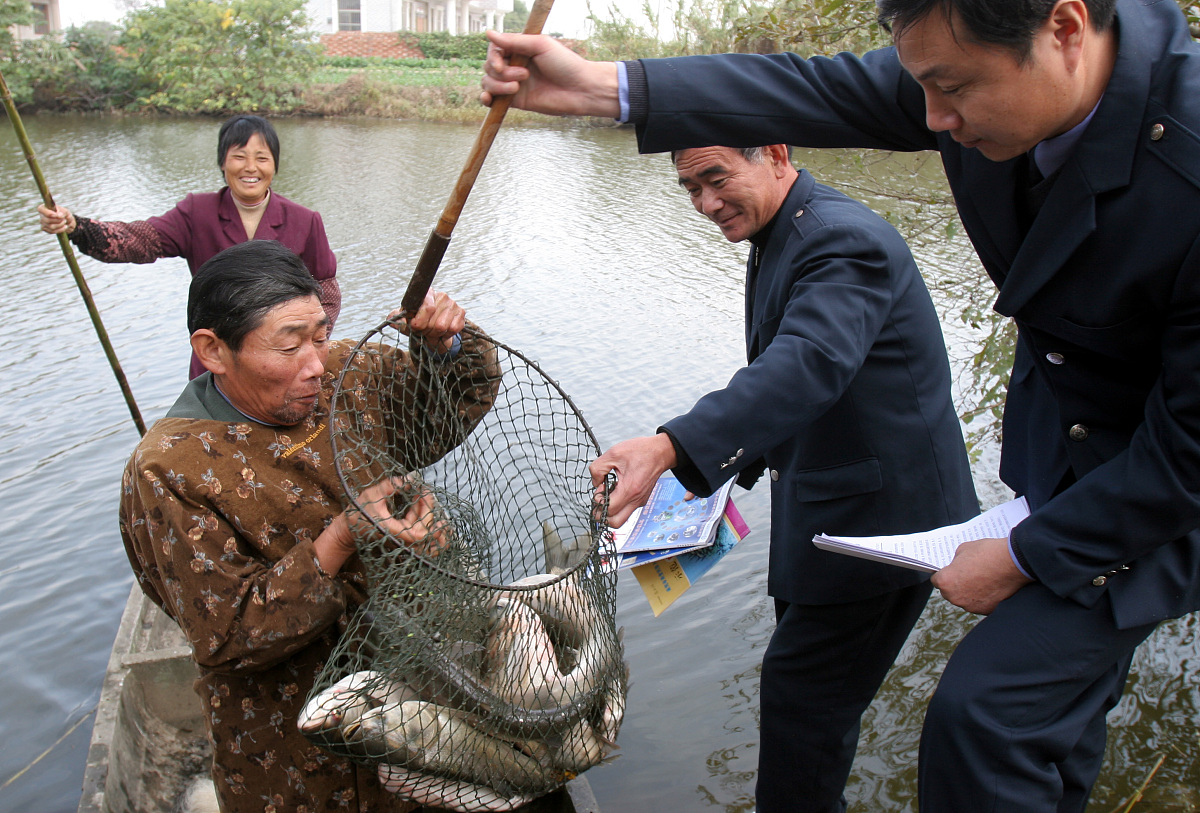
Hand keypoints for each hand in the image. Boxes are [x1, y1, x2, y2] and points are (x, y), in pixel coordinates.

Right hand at [38, 204, 74, 234]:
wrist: (67, 221)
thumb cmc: (64, 214)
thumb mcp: (65, 211)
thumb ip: (62, 212)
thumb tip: (59, 216)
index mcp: (43, 207)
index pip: (41, 210)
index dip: (50, 214)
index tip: (59, 215)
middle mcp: (41, 215)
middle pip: (47, 220)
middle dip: (58, 221)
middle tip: (64, 219)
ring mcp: (42, 222)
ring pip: (50, 227)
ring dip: (60, 225)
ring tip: (64, 222)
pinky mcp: (44, 229)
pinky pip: (51, 231)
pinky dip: (60, 230)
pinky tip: (64, 227)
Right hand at [316, 477, 449, 573]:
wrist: (347, 528)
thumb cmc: (358, 512)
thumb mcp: (373, 494)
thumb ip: (392, 485)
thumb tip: (410, 478)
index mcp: (392, 530)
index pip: (419, 534)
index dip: (430, 523)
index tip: (432, 507)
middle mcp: (399, 536)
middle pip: (423, 528)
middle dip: (428, 508)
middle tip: (425, 491)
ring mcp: (400, 535)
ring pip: (420, 525)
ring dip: (424, 509)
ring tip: (423, 492)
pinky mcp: (400, 532)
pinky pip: (414, 523)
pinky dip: (418, 512)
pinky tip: (418, 499)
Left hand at [388, 290, 464, 352]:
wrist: (431, 328)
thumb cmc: (416, 321)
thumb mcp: (404, 320)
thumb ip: (396, 319)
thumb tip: (393, 322)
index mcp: (426, 293)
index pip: (428, 307)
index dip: (420, 321)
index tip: (414, 327)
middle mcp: (441, 295)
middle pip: (434, 321)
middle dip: (426, 331)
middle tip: (423, 330)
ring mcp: (452, 303)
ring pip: (442, 327)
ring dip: (434, 334)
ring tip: (431, 331)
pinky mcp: (461, 313)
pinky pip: (453, 329)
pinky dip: (446, 335)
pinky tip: (442, 331)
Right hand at [480, 31, 620, 117]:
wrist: (580, 90)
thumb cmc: (566, 65)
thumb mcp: (540, 45)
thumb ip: (514, 41)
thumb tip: (488, 33)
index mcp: (520, 50)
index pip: (494, 49)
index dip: (493, 56)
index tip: (500, 62)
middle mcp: (515, 65)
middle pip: (489, 67)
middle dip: (502, 72)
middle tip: (525, 75)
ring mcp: (514, 83)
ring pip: (488, 82)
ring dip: (499, 85)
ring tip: (518, 87)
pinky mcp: (515, 101)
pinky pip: (493, 99)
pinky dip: (486, 99)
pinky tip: (489, 99)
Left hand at [589, 434, 677, 526]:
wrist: (660, 452)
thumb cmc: (641, 451)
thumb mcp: (613, 454)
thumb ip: (598, 469)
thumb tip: (595, 483)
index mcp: (629, 490)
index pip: (609, 511)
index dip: (598, 502)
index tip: (599, 489)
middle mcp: (636, 499)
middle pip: (615, 523)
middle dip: (602, 515)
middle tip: (600, 500)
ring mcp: (640, 501)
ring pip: (621, 519)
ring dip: (610, 511)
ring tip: (608, 494)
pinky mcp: (641, 500)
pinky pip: (627, 510)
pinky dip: (618, 506)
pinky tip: (616, 491)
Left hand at [931, 537, 1032, 614]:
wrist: (1014, 562)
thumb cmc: (988, 553)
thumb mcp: (964, 549)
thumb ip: (956, 561)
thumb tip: (957, 567)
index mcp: (946, 582)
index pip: (937, 581)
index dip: (944, 574)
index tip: (950, 572)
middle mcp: (956, 598)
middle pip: (950, 592)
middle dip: (957, 584)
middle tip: (969, 574)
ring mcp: (971, 606)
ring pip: (965, 599)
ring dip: (970, 592)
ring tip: (983, 579)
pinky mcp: (986, 611)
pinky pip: (980, 604)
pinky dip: (983, 597)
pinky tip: (991, 586)